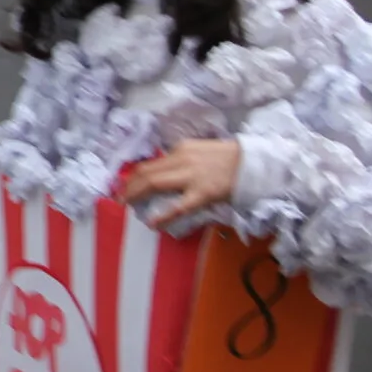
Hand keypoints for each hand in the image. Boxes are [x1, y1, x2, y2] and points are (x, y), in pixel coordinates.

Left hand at [120, 139, 241, 229]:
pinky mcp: (203, 192)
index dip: (134, 176)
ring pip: (155, 183)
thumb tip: (163, 173)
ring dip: (136, 195)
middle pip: (147, 172)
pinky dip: (164, 214)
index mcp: (181, 149)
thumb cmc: (227, 159)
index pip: (150, 163)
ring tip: (126, 206)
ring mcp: (192, 176)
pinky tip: (153, 223)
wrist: (253, 163)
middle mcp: (182, 159)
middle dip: (128, 186)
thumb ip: (181, 161)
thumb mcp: (199, 152)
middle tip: (118, 198)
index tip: (124, 185)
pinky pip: (179, 205)